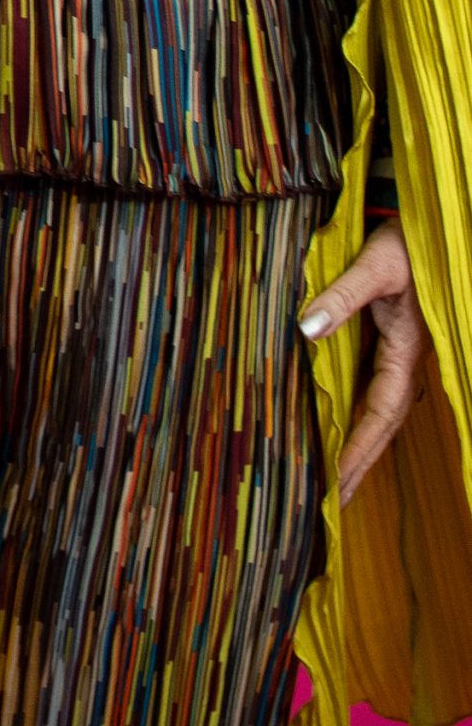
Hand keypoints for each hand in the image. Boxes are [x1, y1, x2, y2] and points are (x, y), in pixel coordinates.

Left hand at [300, 222, 426, 506]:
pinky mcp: (390, 347)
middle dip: (358, 463)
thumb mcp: (374, 267)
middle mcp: (406, 363)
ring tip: (332, 480)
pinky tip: (337, 431)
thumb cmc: (401, 243)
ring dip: (358, 445)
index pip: (380, 414)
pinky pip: (374, 393)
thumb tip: (306, 329)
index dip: (358, 450)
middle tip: (331, 502)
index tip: (335, 482)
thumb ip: (341, 297)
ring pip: (380, 413)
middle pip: (382, 425)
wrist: (419, 222)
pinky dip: (357, 418)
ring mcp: (400, 357)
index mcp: (407, 351)